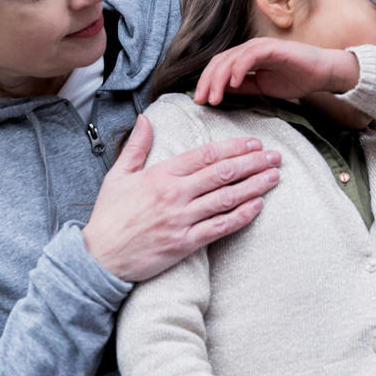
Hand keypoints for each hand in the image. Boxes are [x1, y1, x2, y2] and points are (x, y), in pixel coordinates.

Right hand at [83, 114, 281, 281]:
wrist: (99, 257)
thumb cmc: (109, 216)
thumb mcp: (118, 175)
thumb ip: (137, 146)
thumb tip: (146, 118)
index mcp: (160, 175)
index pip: (205, 155)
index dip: (233, 148)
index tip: (253, 144)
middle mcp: (174, 195)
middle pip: (222, 174)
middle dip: (252, 163)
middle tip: (275, 156)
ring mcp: (181, 220)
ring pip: (226, 199)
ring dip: (254, 186)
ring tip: (274, 177)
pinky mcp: (184, 244)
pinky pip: (219, 228)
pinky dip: (241, 216)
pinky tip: (258, 206)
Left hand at [193, 38, 359, 105]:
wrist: (323, 73)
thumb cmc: (296, 78)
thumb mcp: (262, 88)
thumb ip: (242, 88)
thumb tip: (220, 92)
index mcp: (245, 58)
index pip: (219, 67)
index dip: (207, 83)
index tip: (200, 101)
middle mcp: (249, 49)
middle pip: (219, 62)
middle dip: (207, 82)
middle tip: (201, 101)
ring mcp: (260, 47)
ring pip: (230, 59)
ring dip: (219, 79)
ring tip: (214, 98)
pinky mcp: (272, 48)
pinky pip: (249, 56)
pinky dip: (238, 69)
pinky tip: (233, 84)